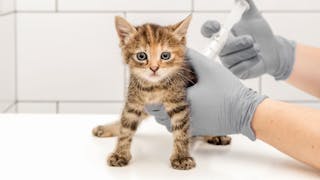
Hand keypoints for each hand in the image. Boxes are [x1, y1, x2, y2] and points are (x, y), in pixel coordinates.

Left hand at [146, 48, 266, 139]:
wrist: (245, 113)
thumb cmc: (229, 92)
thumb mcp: (209, 69)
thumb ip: (192, 57)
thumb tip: (181, 50)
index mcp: (182, 99)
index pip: (158, 96)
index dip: (157, 88)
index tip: (158, 81)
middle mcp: (182, 115)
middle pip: (159, 110)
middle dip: (159, 99)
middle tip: (163, 90)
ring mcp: (189, 125)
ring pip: (167, 119)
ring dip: (166, 109)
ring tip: (175, 98)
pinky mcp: (196, 131)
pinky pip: (179, 125)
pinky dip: (178, 116)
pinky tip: (188, 106)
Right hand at [201, 0, 295, 79]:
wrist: (274, 51)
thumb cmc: (261, 34)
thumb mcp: (255, 17)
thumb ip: (247, 4)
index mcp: (223, 34)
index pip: (208, 30)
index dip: (208, 28)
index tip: (217, 26)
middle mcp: (222, 48)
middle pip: (223, 46)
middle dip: (239, 43)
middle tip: (251, 39)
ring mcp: (227, 62)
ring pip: (232, 58)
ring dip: (248, 51)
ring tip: (257, 48)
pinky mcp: (235, 72)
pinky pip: (239, 68)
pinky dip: (251, 61)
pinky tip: (256, 58)